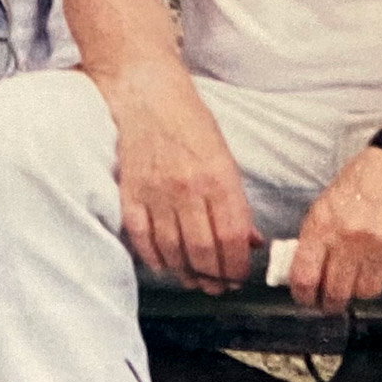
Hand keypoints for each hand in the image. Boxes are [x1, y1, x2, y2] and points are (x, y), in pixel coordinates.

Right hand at [104, 67, 256, 293]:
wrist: (147, 95)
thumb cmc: (190, 123)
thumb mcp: (225, 158)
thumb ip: (236, 203)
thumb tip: (250, 241)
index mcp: (219, 178)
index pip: (232, 238)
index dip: (237, 266)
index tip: (239, 277)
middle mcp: (188, 189)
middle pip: (204, 251)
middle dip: (214, 277)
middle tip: (218, 286)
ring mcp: (156, 193)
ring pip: (173, 250)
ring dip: (186, 273)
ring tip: (194, 279)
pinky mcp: (131, 193)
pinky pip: (142, 238)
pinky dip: (154, 258)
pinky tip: (164, 265)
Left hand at [288, 147, 381, 312]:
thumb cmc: (362, 181)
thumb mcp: (325, 204)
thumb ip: (315, 236)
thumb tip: (306, 268)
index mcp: (324, 226)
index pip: (305, 276)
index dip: (303, 295)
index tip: (306, 299)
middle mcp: (351, 241)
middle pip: (337, 292)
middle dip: (332, 302)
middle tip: (332, 302)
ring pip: (367, 292)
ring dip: (362, 290)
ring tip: (362, 277)